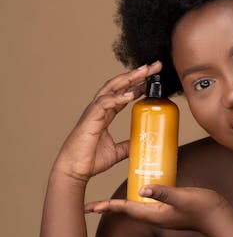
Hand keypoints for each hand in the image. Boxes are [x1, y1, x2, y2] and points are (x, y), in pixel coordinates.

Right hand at [53, 61, 162, 183]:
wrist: (74, 170)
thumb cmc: (89, 160)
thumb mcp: (116, 152)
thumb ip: (127, 145)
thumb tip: (141, 143)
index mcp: (105, 113)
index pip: (124, 93)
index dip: (138, 84)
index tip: (153, 78)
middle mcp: (99, 108)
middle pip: (120, 85)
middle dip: (137, 74)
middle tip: (154, 66)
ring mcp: (94, 112)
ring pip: (112, 88)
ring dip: (129, 78)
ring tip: (144, 72)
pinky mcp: (90, 118)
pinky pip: (104, 103)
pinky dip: (117, 97)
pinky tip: (130, 94)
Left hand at [84, 185, 231, 236]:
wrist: (219, 218)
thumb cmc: (203, 209)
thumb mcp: (183, 197)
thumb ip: (163, 193)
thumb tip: (142, 188)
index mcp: (154, 214)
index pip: (125, 209)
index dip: (107, 206)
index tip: (89, 206)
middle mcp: (155, 216)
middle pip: (126, 209)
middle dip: (109, 206)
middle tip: (92, 203)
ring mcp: (162, 214)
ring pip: (136, 207)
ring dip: (121, 203)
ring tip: (108, 198)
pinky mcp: (169, 209)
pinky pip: (147, 203)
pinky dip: (137, 197)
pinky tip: (138, 189)